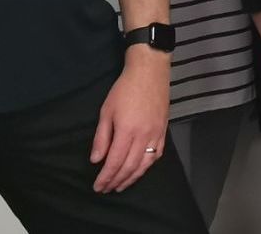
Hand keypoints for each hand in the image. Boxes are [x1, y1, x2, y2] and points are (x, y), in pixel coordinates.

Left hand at [90, 49, 171, 192]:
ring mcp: (156, 134)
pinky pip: (157, 155)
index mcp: (127, 131)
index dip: (105, 177)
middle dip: (116, 181)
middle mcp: (144, 136)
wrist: (149, 72)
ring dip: (132, 178)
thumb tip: (96, 160)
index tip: (97, 186)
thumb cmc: (124, 89)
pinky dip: (147, 166)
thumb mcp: (106, 111)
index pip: (114, 162)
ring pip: (145, 164)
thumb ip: (102, 137)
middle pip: (130, 167)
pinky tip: (139, 170)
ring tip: (121, 186)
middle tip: (106, 189)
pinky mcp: (163, 130)